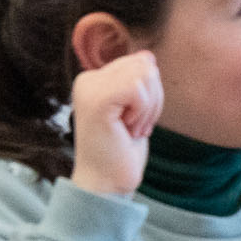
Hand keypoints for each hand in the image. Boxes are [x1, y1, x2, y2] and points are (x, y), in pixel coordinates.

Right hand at [69, 51, 162, 198]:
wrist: (105, 184)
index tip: (135, 119)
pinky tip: (127, 129)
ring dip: (147, 107)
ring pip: (144, 74)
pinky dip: (142, 111)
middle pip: (145, 64)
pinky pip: (137, 89)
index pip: (141, 61)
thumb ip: (138, 81)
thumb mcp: (134, 108)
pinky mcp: (97, 100)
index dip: (150, 92)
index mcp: (94, 79)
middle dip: (152, 98)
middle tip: (135, 125)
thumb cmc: (121, 150)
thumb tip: (148, 56)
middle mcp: (87, 79)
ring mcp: (90, 88)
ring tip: (130, 128)